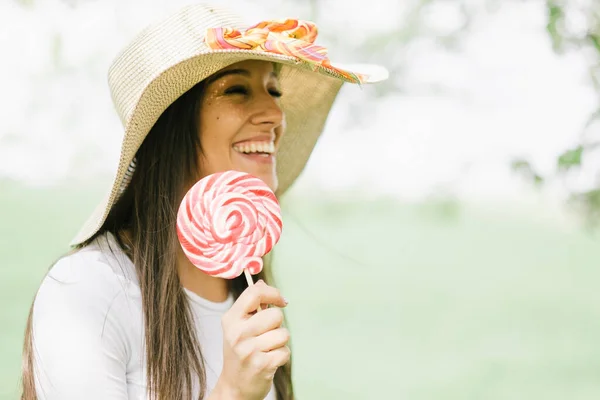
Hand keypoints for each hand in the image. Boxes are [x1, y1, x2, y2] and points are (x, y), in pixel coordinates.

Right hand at [214, 280, 289, 399]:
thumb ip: (250, 305)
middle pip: (275, 315)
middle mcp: (237, 334)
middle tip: (266, 335)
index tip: (280, 301)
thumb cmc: (239, 353)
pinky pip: (285, 351)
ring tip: (266, 349)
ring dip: (280, 342)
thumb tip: (262, 281)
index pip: (255, 293)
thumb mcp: (237, 327)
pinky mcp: (262, 366)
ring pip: (283, 334)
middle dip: (277, 324)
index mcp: (231, 319)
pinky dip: (282, 356)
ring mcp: (249, 350)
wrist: (234, 387)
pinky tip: (269, 360)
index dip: (273, 293)